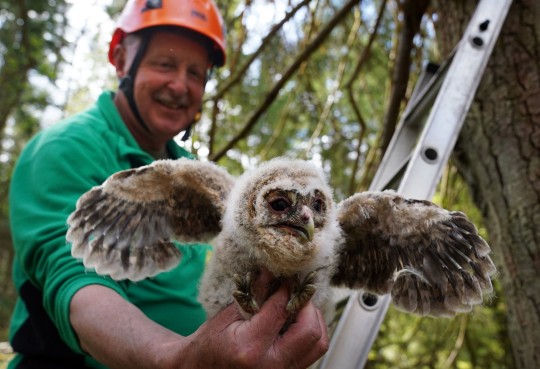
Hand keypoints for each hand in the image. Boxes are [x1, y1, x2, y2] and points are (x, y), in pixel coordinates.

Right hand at [71, 278, 327, 368]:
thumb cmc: (199, 345)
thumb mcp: (222, 314)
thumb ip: (249, 290)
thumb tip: (271, 262)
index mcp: (246, 347)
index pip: (282, 305)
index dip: (288, 281)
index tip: (292, 263)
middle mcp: (268, 366)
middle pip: (313, 329)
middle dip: (309, 304)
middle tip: (298, 286)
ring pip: (316, 342)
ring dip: (310, 317)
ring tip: (294, 300)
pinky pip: (308, 353)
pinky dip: (305, 332)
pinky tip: (291, 317)